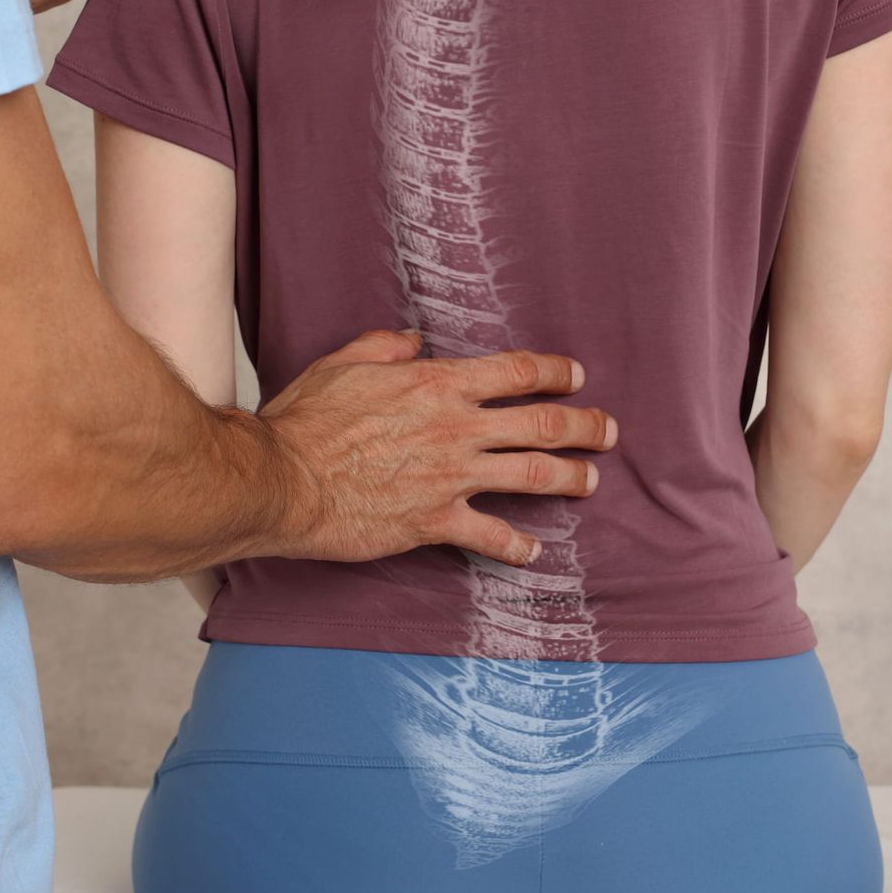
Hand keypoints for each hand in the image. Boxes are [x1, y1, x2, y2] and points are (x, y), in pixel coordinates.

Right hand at [257, 331, 618, 567]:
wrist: (283, 480)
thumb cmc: (305, 422)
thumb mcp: (342, 363)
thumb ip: (383, 347)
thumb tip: (410, 341)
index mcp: (437, 384)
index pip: (516, 372)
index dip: (554, 372)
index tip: (574, 376)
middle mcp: (456, 428)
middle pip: (544, 424)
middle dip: (586, 426)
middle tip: (608, 431)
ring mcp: (451, 477)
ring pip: (534, 475)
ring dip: (571, 477)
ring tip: (591, 481)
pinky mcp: (436, 522)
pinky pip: (492, 536)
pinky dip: (518, 545)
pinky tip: (535, 551)